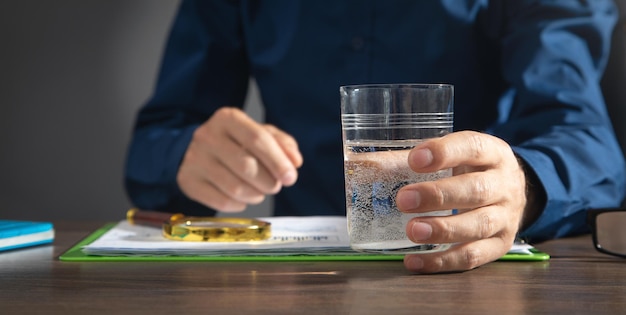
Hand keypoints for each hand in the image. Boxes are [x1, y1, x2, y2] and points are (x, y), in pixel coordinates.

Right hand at [177, 107, 302, 211]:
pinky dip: (239, 204)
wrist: (195, 150)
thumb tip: (295, 162)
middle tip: (275, 186)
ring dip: (256, 195)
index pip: (257, 139)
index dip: (278, 161)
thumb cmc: (235, 142)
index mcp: (228, 118)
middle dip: (269, 182)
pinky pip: (222, 202)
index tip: (290, 177)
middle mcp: (207, 136)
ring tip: (259, 191)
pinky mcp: (188, 181)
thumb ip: (282, 144)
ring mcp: (194, 159)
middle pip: (247, 166)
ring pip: (236, 188)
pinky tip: (242, 198)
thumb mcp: (259, 133)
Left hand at [395, 131, 526, 272]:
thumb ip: (413, 160)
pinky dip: (441, 262)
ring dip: (442, 230)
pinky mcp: (499, 246)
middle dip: (437, 196)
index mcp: (492, 153)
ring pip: (477, 225)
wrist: (520, 194)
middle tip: (403, 200)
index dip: (444, 153)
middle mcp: (504, 185)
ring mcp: (505, 218)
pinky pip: (472, 257)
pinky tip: (414, 260)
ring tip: (412, 231)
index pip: (472, 147)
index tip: (414, 160)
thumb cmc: (472, 171)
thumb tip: (361, 165)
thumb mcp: (456, 156)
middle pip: (475, 190)